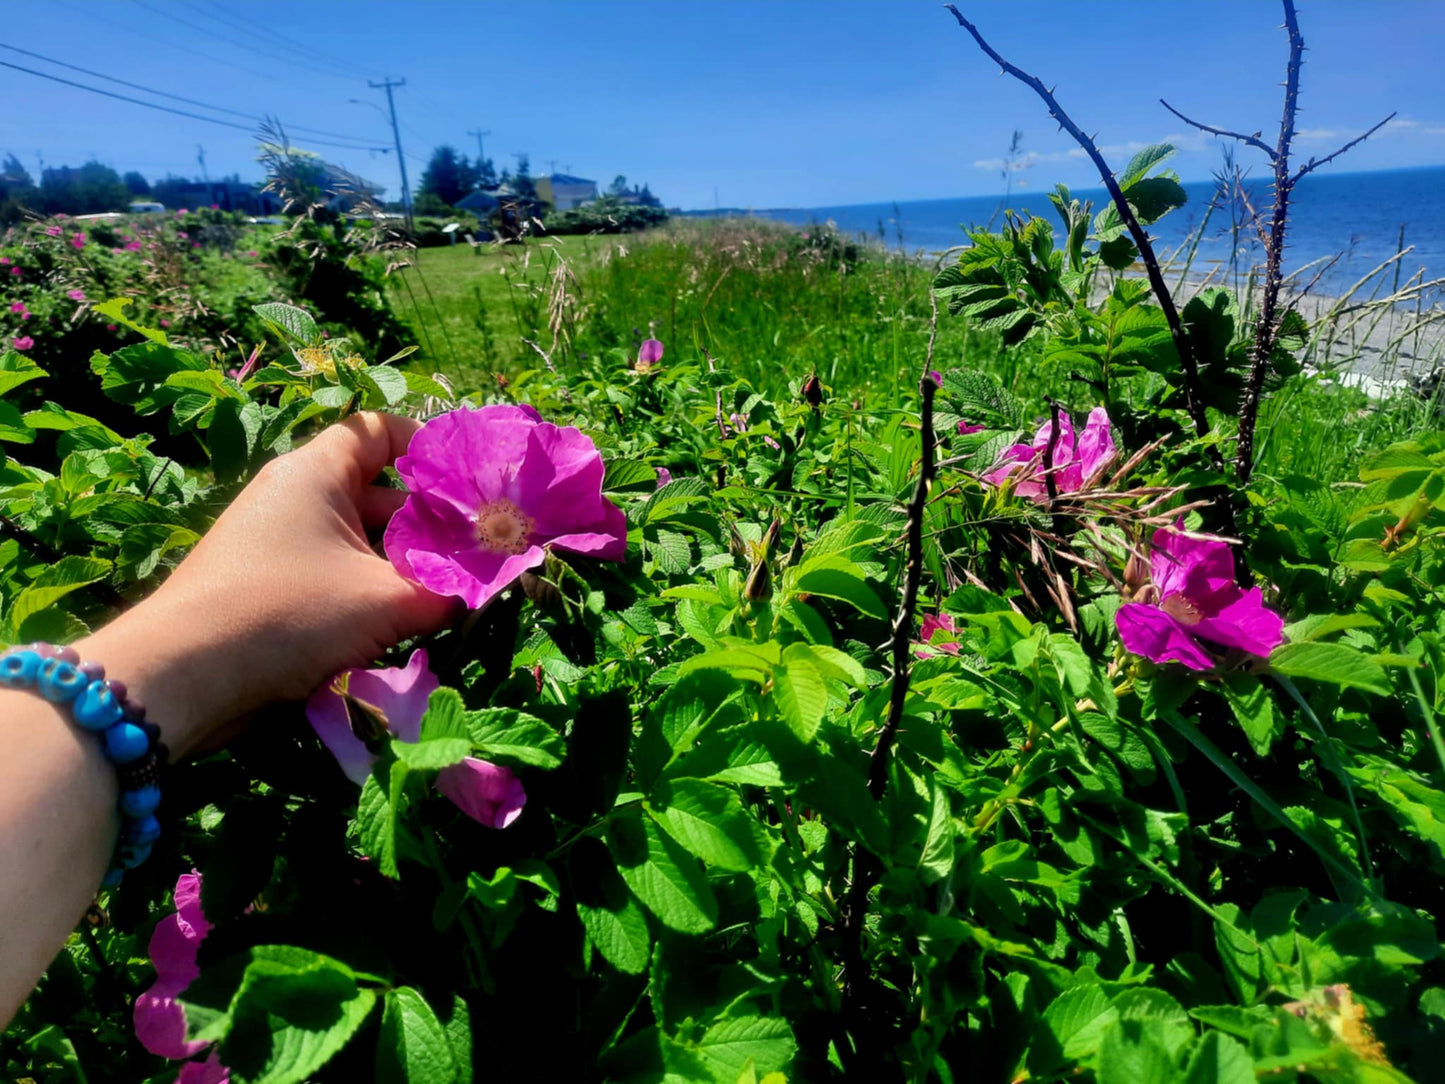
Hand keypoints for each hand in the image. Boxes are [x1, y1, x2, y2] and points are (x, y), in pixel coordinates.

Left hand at [80, 412, 453, 757]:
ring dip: (404, 564)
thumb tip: (487, 582)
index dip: (427, 449)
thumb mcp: (385, 600)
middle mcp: (295, 496)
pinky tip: (405, 623)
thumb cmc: (289, 613)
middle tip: (480, 549)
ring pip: (361, 540)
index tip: (469, 485)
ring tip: (452, 592)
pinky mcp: (270, 587)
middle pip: (379, 492)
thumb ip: (447, 588)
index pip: (378, 430)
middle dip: (430, 521)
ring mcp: (279, 543)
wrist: (183, 679)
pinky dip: (371, 591)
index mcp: (316, 472)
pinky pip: (336, 574)